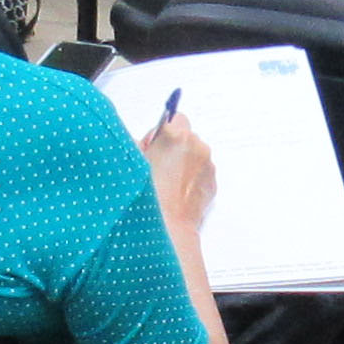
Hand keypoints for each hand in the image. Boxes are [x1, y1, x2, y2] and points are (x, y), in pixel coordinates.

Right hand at [141, 99, 217, 238]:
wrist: (166, 226)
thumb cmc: (147, 196)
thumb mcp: (131, 161)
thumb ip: (136, 143)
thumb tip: (140, 141)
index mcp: (175, 135)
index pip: (174, 116)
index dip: (161, 132)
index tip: (153, 146)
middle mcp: (196, 146)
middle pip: (185, 136)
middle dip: (173, 147)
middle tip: (157, 166)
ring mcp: (207, 165)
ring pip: (195, 155)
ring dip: (183, 163)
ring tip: (166, 184)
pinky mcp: (212, 182)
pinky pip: (201, 172)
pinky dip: (191, 179)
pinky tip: (176, 192)